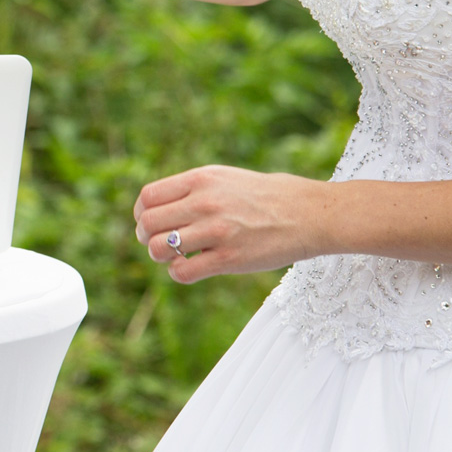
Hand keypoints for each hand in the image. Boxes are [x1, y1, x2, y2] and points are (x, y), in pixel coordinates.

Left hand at [132, 164, 329, 283]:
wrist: (310, 214)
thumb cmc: (267, 197)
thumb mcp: (226, 179)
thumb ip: (194, 189)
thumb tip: (159, 206)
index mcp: (202, 179)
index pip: (148, 196)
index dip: (141, 213)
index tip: (148, 223)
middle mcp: (205, 202)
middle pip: (148, 223)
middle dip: (145, 236)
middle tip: (156, 243)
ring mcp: (216, 231)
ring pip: (159, 248)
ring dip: (160, 256)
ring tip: (175, 256)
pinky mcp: (228, 258)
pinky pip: (182, 271)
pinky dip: (178, 273)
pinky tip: (191, 267)